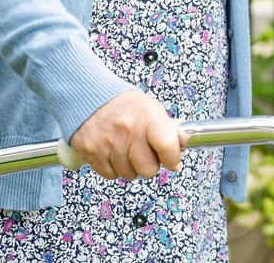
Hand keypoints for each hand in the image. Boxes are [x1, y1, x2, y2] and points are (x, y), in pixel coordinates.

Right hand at [68, 90, 187, 179]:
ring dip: (130, 167)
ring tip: (127, 149)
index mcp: (147, 117)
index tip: (172, 160)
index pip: (167, 146)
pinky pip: (110, 175)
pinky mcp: (91, 153)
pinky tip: (113, 153)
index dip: (172, 158)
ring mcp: (107, 143)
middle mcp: (127, 131)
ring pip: (128, 175)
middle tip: (145, 153)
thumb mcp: (152, 109)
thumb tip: (184, 145)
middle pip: (148, 170)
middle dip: (150, 165)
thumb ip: (169, 128)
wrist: (90, 98)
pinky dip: (114, 168)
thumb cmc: (126, 107)